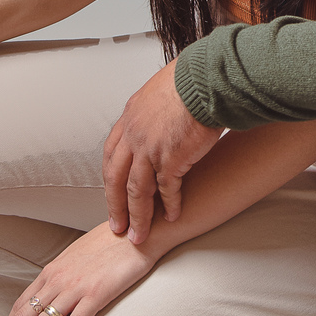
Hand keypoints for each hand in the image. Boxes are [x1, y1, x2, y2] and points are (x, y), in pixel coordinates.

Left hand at [102, 59, 220, 244]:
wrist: (205, 79)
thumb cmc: (190, 80)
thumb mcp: (158, 92)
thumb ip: (152, 112)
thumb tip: (158, 119)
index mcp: (129, 119)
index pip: (111, 156)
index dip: (111, 180)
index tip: (112, 196)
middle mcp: (133, 135)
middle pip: (116, 179)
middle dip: (116, 207)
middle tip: (117, 227)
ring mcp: (150, 148)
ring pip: (137, 191)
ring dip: (138, 216)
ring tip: (139, 236)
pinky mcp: (171, 158)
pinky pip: (168, 190)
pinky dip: (170, 206)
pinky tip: (173, 217)